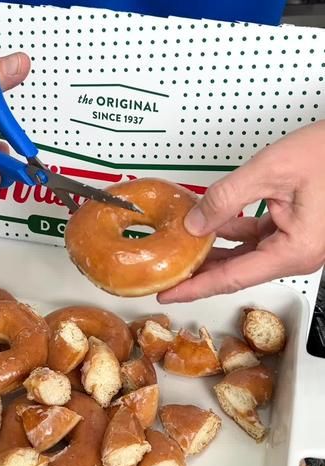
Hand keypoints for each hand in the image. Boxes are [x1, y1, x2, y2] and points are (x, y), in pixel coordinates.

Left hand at [159, 121, 324, 302]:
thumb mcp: (270, 171)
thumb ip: (227, 198)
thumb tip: (196, 223)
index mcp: (295, 250)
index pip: (233, 277)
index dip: (197, 287)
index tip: (170, 293)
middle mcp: (297, 253)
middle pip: (238, 271)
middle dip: (201, 272)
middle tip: (166, 275)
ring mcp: (296, 242)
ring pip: (245, 254)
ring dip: (214, 251)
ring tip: (181, 251)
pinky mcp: (295, 228)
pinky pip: (257, 237)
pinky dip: (232, 231)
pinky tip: (210, 225)